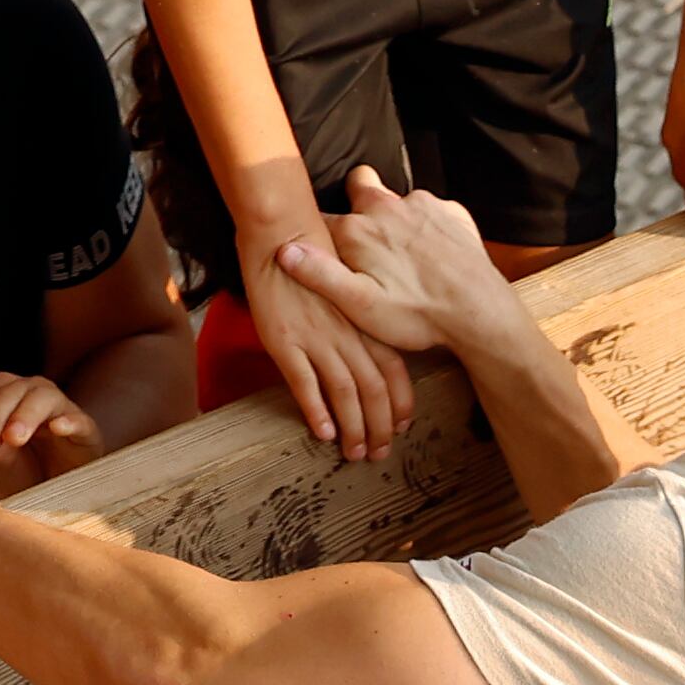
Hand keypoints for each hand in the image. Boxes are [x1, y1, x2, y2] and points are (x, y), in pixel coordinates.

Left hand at [0, 371, 105, 496]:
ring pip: (41, 397)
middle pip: (7, 393)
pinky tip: (57, 429)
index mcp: (3, 398)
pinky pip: (78, 420)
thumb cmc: (25, 477)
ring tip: (13, 439)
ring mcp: (61, 409)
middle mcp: (31, 395)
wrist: (63, 499)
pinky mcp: (87, 430)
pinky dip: (67, 421)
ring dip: (24, 416)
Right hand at [240, 207, 421, 459]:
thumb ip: (368, 317)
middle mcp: (349, 336)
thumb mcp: (357, 285)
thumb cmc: (320, 256)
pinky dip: (316, 412)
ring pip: (345, 395)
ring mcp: (318, 339)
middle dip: (379, 429)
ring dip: (352, 429)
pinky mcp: (286, 341)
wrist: (283, 230)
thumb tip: (376, 349)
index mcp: (369, 323)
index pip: (395, 374)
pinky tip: (323, 432)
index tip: (400, 427)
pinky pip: (305, 384)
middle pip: (374, 393)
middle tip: (378, 454)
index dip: (399, 406)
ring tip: (354, 454)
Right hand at [273, 167, 522, 363]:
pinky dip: (430, 223)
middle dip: (358, 203)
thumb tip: (285, 248)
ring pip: (397, 198)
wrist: (481, 314)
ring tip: (406, 253)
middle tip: (368, 238)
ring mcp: (422, 205)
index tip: (322, 242)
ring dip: (397, 216)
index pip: (322, 217)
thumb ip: (320, 274)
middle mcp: (386, 207)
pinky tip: (435, 252)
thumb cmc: (417, 315)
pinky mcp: (452, 213)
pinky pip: (433, 209)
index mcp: (356, 229)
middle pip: (359, 189)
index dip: (319, 229)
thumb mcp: (359, 305)